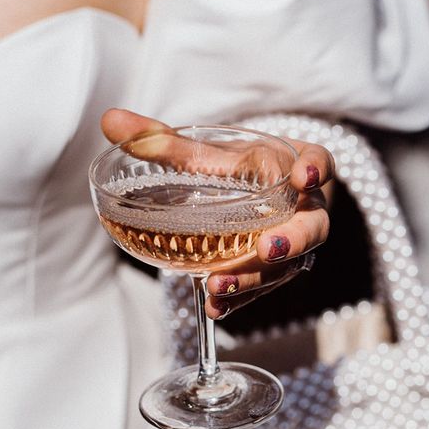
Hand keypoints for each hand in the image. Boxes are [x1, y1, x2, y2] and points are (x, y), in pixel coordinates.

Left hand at [101, 109, 331, 319]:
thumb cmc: (239, 170)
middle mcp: (303, 209)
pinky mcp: (273, 272)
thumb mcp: (208, 153)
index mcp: (294, 167)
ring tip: (218, 286)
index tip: (305, 174)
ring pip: (286, 267)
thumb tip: (109, 121)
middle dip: (292, 241)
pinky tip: (213, 307)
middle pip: (312, 228)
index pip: (320, 162)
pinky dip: (239, 299)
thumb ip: (164, 141)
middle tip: (266, 248)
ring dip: (255, 279)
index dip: (317, 169)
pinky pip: (263, 288)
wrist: (255, 198)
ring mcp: (292, 245)